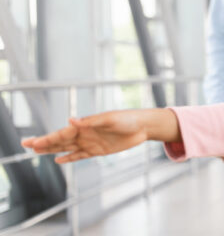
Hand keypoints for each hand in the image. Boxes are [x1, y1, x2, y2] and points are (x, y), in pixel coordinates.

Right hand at [20, 109, 178, 163]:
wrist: (143, 126)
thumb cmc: (127, 119)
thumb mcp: (110, 119)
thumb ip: (90, 121)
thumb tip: (71, 121)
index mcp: (86, 125)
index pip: (62, 133)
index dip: (47, 138)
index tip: (33, 143)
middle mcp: (85, 134)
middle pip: (60, 140)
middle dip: (44, 143)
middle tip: (26, 146)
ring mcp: (91, 142)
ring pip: (67, 148)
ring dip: (52, 150)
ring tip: (37, 152)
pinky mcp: (99, 150)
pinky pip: (80, 155)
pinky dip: (69, 158)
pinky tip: (58, 160)